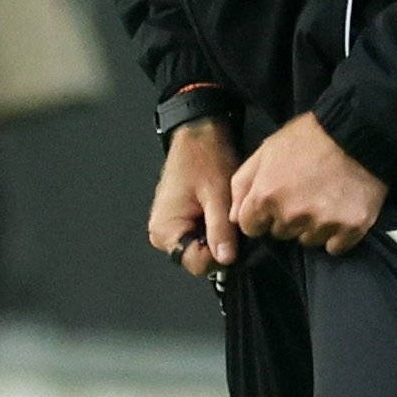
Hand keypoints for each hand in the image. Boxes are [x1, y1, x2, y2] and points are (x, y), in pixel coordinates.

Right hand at [150, 120, 241, 277]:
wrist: (200, 134)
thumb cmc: (205, 158)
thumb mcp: (217, 195)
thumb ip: (220, 229)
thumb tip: (225, 260)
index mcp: (165, 230)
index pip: (195, 263)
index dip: (219, 254)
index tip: (234, 237)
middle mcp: (162, 234)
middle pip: (197, 258)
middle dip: (219, 244)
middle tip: (230, 220)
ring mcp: (170, 228)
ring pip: (201, 248)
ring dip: (218, 236)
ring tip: (226, 213)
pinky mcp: (180, 221)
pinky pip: (200, 236)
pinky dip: (214, 229)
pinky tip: (221, 212)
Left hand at [229, 114, 386, 254]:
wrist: (357, 131)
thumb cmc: (309, 137)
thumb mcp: (267, 150)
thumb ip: (243, 184)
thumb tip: (234, 217)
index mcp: (266, 196)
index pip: (250, 228)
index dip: (260, 215)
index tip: (274, 202)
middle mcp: (292, 215)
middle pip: (280, 234)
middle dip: (287, 218)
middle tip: (304, 193)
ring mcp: (322, 224)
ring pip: (307, 240)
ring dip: (312, 226)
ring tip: (325, 198)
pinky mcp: (350, 228)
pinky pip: (335, 246)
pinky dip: (336, 233)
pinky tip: (340, 211)